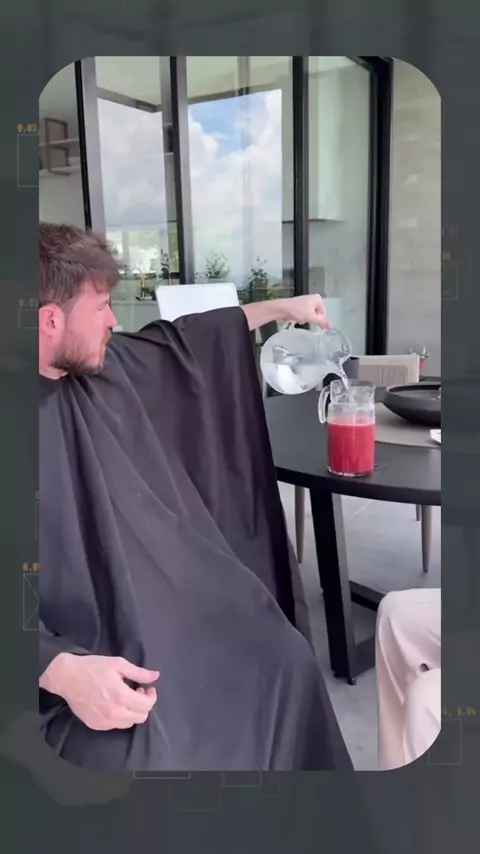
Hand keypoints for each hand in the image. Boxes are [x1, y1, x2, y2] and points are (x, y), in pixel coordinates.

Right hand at [40, 653, 158, 730]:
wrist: (67, 677)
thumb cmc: (93, 667)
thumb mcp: (118, 664)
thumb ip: (139, 672)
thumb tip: (156, 676)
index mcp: (121, 696)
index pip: (146, 706)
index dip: (151, 696)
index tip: (148, 688)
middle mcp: (114, 713)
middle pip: (140, 717)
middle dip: (143, 704)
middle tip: (137, 691)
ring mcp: (104, 721)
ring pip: (129, 723)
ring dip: (132, 712)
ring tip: (125, 698)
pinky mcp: (95, 725)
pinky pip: (115, 726)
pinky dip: (120, 717)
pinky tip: (114, 704)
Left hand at [281, 294, 330, 328]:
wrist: (281, 309)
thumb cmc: (297, 310)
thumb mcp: (311, 317)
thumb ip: (322, 322)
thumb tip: (331, 326)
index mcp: (318, 299)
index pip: (324, 314)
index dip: (319, 319)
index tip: (312, 321)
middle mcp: (313, 298)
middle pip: (317, 314)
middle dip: (311, 319)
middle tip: (305, 319)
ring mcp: (306, 302)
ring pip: (310, 315)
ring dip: (306, 319)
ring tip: (300, 317)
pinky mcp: (299, 306)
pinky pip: (304, 315)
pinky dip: (301, 317)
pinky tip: (296, 317)